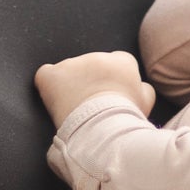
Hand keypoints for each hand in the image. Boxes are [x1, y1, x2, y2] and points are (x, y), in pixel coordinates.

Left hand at [35, 50, 154, 129]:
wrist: (104, 131)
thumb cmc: (126, 121)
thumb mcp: (144, 104)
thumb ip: (142, 89)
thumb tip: (139, 86)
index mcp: (123, 61)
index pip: (118, 63)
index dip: (112, 81)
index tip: (108, 97)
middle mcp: (98, 57)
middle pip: (92, 67)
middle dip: (91, 82)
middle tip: (91, 107)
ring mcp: (73, 64)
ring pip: (69, 72)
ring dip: (71, 86)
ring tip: (75, 111)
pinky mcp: (52, 76)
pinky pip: (45, 76)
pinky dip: (48, 87)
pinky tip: (54, 102)